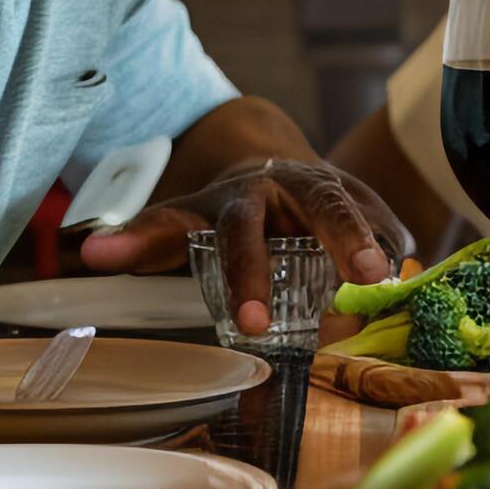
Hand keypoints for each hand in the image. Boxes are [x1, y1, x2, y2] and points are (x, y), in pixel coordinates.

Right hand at [79, 156, 412, 338]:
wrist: (272, 165)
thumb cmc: (323, 205)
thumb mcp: (365, 214)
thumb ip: (383, 246)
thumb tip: (395, 291)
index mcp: (313, 186)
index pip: (336, 209)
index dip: (353, 240)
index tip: (371, 274)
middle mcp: (261, 189)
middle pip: (252, 222)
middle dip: (252, 271)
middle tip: (257, 322)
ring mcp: (220, 202)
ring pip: (199, 226)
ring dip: (184, 259)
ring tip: (167, 286)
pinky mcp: (186, 216)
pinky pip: (156, 230)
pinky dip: (127, 242)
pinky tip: (94, 253)